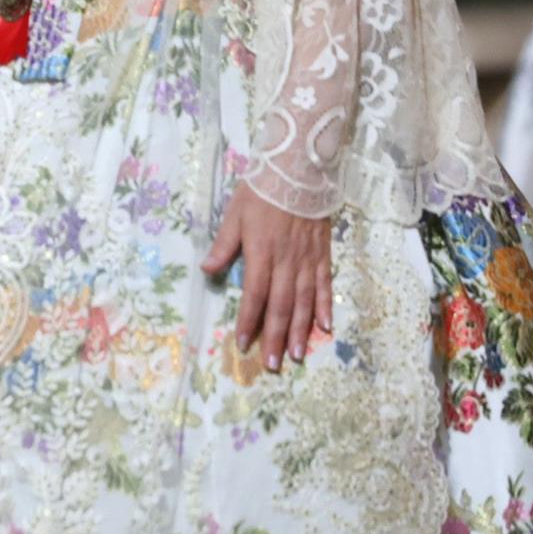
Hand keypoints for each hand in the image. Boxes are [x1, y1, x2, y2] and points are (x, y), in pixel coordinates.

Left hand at [200, 182, 332, 371]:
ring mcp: (307, 259)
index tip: (244, 343)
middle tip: (273, 363)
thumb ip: (223, 245)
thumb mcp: (234, 214)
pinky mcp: (323, 254)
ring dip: (300, 330)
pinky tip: (325, 327)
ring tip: (296, 355)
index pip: (255, 294)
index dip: (249, 320)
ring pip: (304, 301)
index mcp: (261, 252)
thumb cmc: (261, 192)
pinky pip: (325, 285)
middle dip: (276, 336)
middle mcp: (286, 261)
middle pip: (280, 305)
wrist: (299, 170)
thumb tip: (206, 270)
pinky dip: (325, 307)